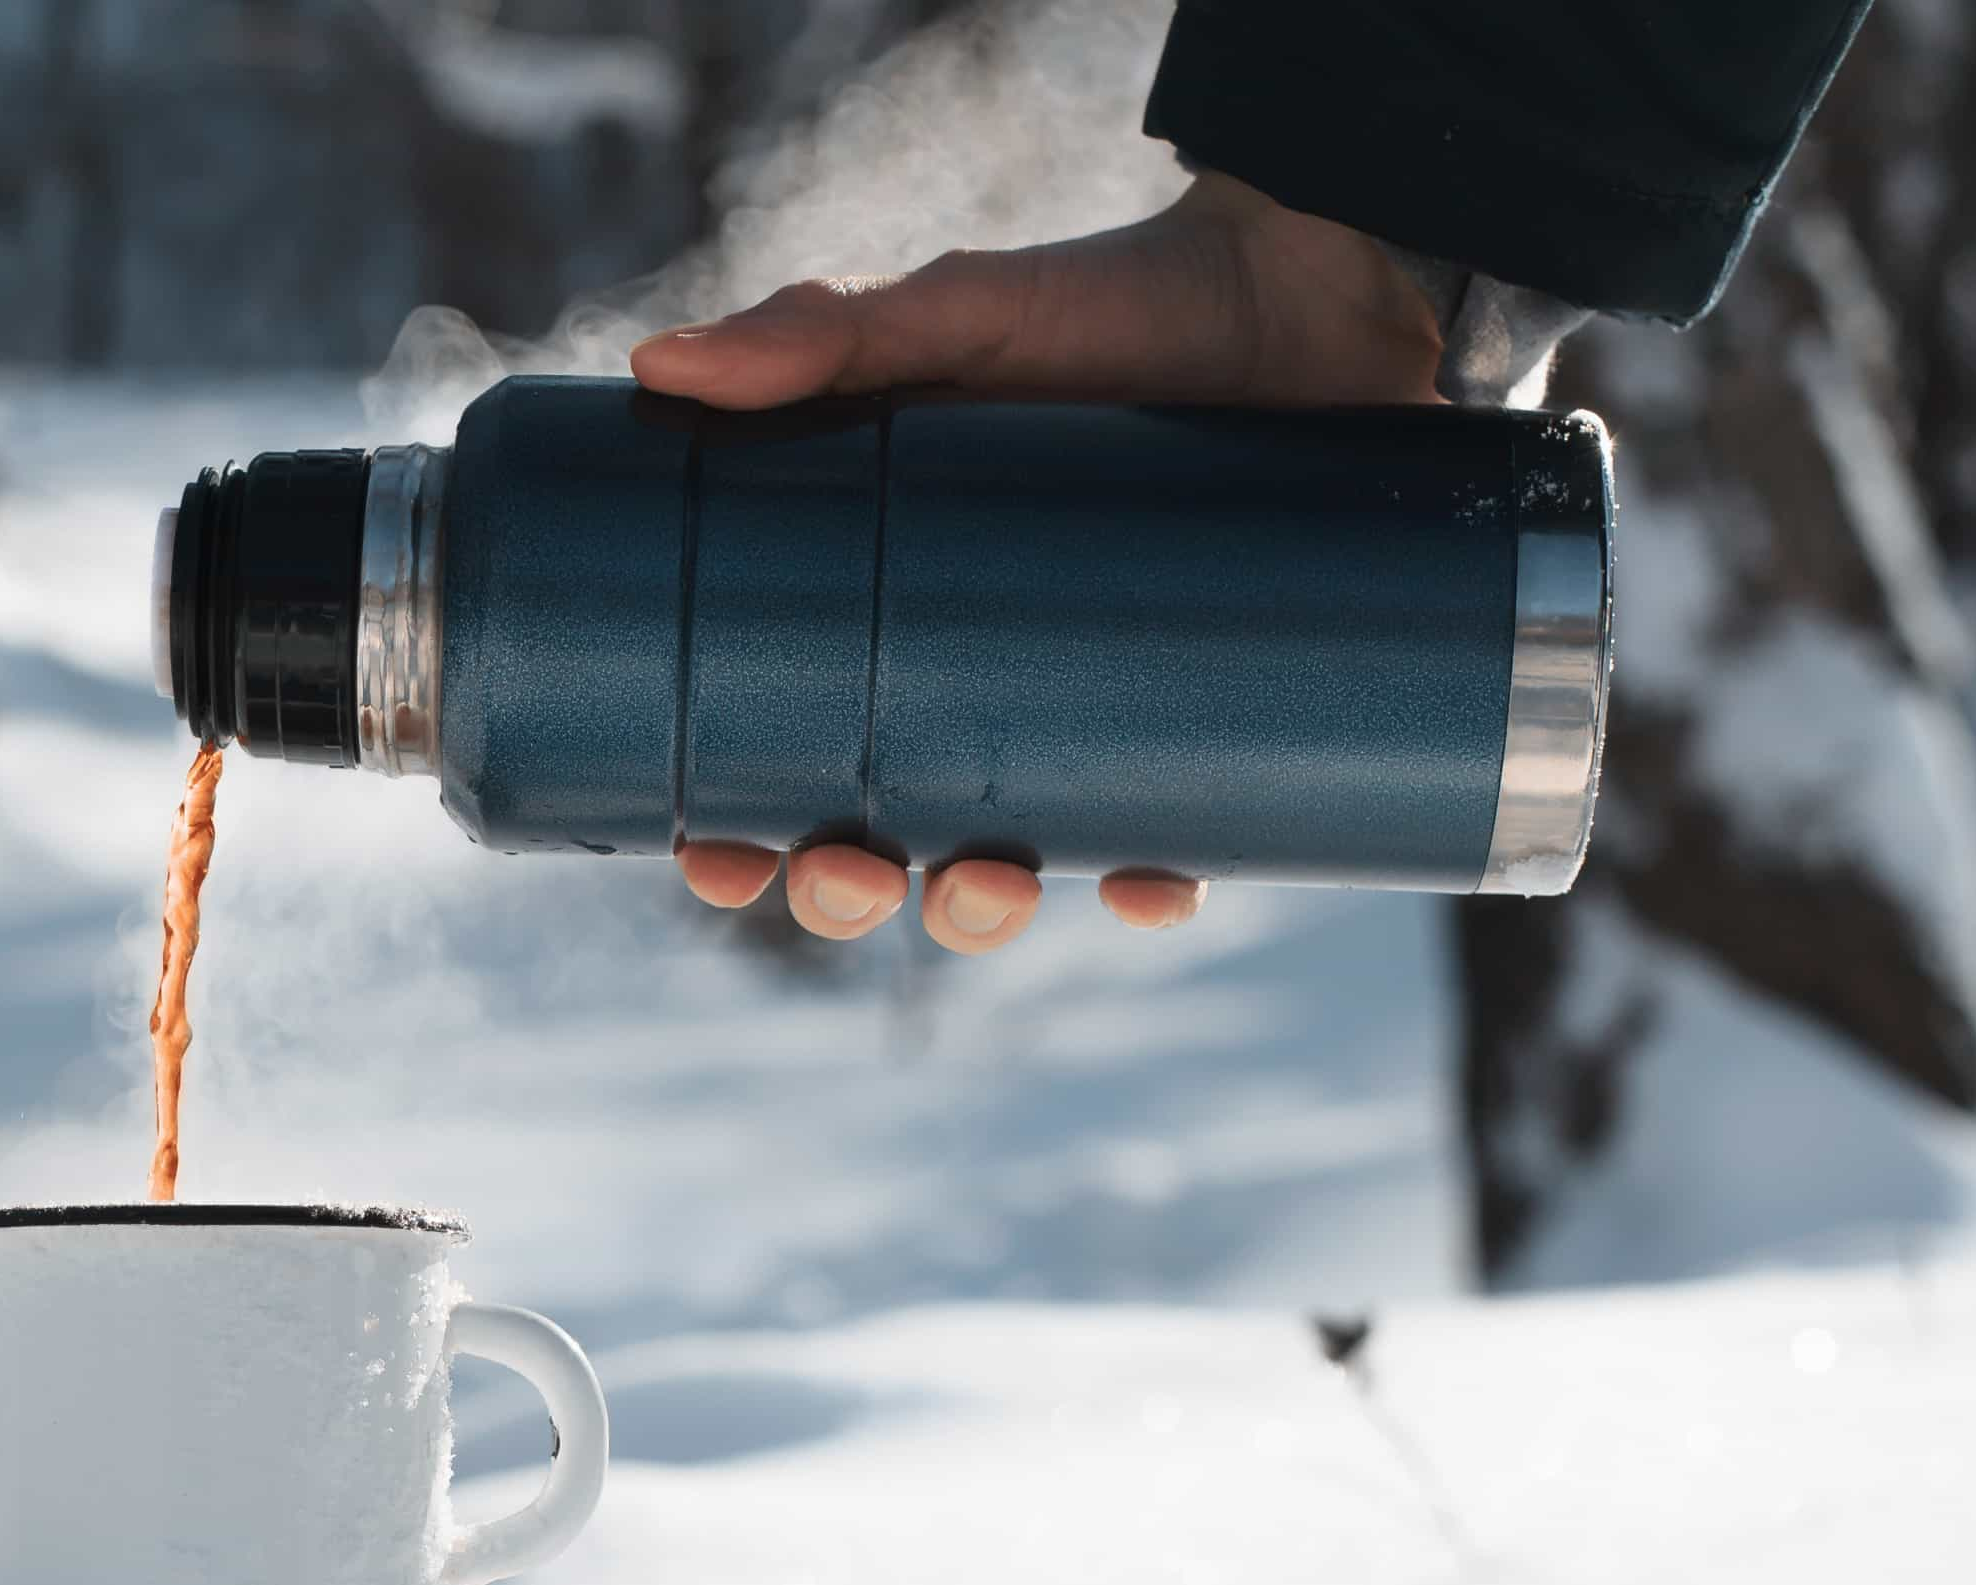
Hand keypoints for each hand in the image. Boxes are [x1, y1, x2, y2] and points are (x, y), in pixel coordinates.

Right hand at [634, 172, 1444, 952]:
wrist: (1315, 282)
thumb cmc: (1119, 297)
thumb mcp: (959, 310)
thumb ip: (820, 333)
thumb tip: (660, 363)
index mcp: (872, 596)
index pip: (772, 744)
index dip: (731, 825)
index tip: (712, 854)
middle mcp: (964, 670)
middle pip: (872, 832)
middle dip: (843, 891)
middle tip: (847, 874)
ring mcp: (1079, 700)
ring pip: (1002, 860)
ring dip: (975, 911)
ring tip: (986, 886)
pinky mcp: (1199, 714)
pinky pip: (1166, 837)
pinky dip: (1151, 883)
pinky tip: (1146, 889)